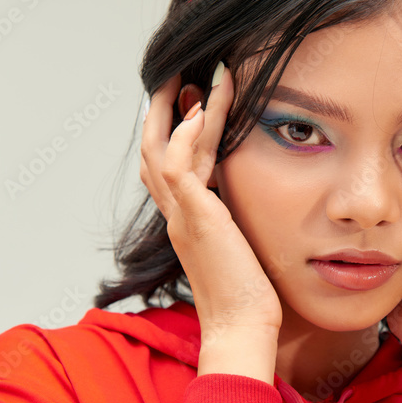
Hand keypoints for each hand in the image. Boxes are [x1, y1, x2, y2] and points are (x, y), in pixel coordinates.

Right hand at [140, 66, 282, 378]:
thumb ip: (238, 217)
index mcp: (186, 219)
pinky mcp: (195, 218)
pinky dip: (184, 136)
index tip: (192, 99)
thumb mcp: (243, 244)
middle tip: (177, 74)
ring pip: (161, 148)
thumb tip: (250, 195)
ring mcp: (181, 215)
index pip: (167, 163)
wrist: (242, 328)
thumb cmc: (249, 295)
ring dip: (177, 108)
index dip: (174, 129)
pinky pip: (176, 167)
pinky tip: (202, 112)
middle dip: (161, 109)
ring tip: (194, 77)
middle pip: (151, 148)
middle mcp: (176, 213)